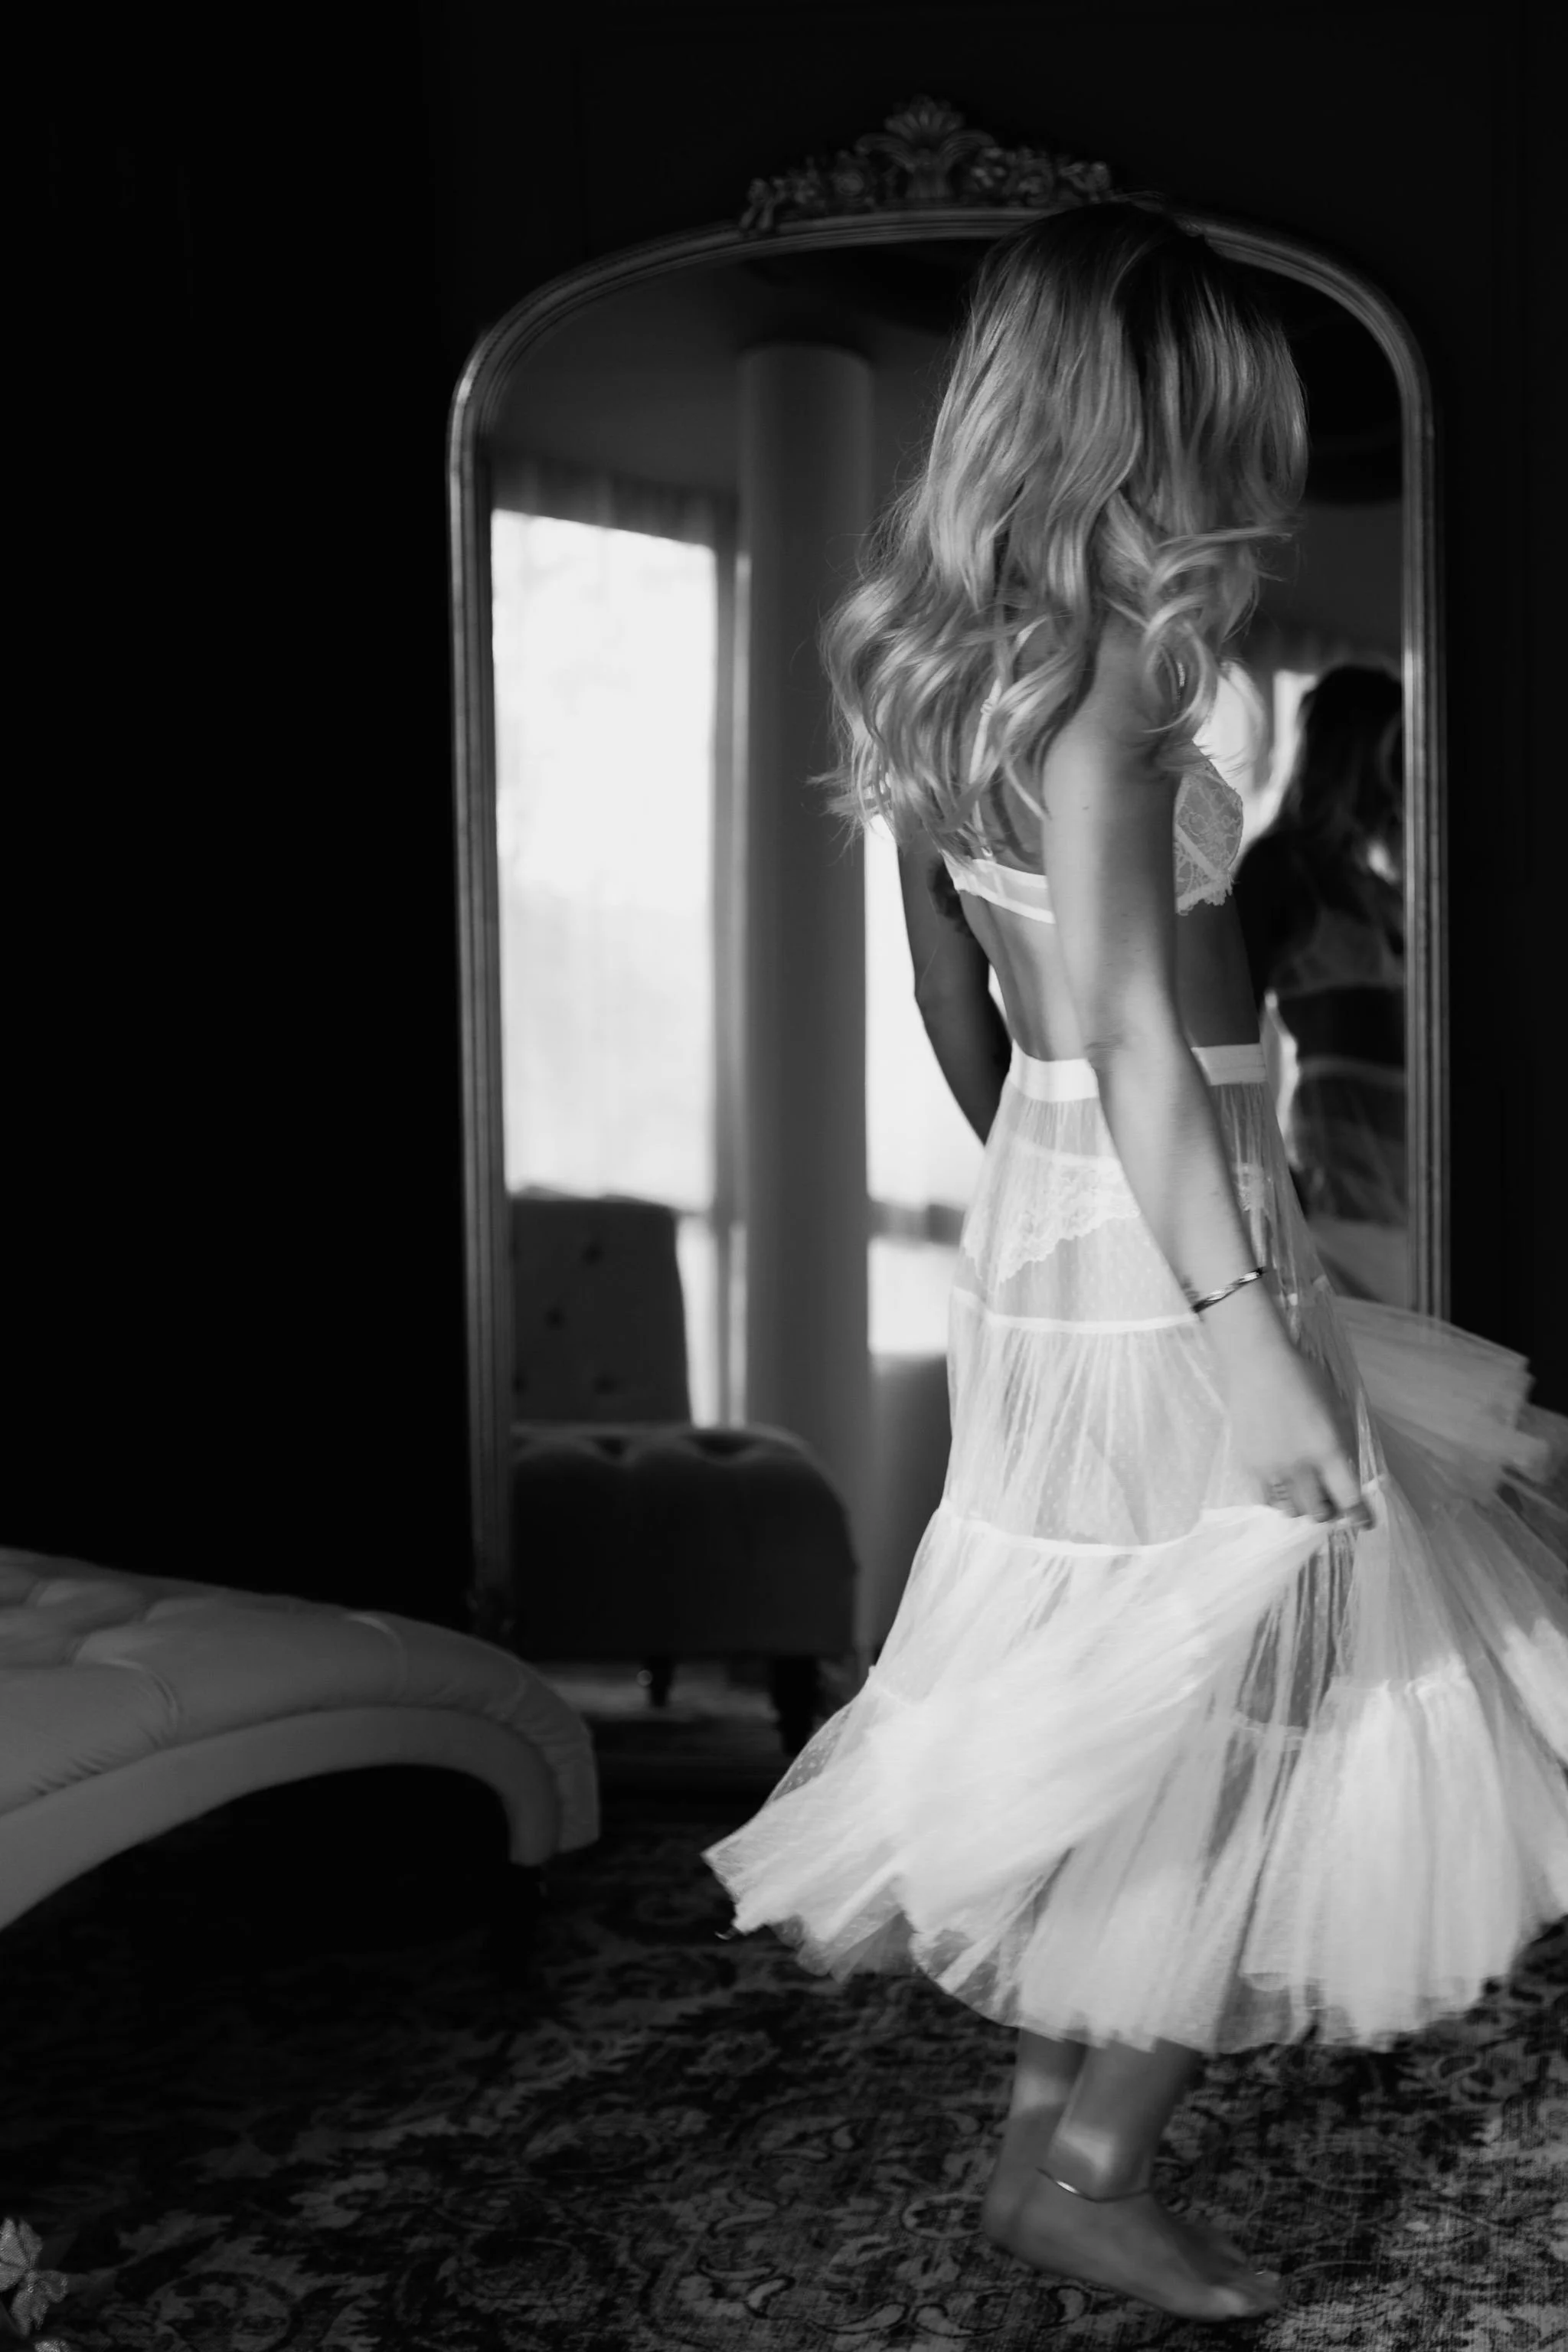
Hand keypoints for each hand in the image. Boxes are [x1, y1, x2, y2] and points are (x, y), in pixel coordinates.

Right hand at [1212, 1321, 1370, 1528]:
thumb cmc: (1303, 1377)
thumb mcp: (1336, 1407)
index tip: (1364, 1523)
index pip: (1348, 1497)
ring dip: (1303, 1507)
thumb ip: (1343, 1442)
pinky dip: (1280, 1498)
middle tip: (1332, 1502)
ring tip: (1306, 1494)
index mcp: (1327, 1449)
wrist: (1256, 1364)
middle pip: (1319, 1512)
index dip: (1359, 1516)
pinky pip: (1267, 1498)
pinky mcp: (1249, 1466)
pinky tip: (1284, 1485)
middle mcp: (1300, 1466)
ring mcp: (1271, 1468)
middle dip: (1330, 1512)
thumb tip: (1348, 1472)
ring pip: (1291, 1511)